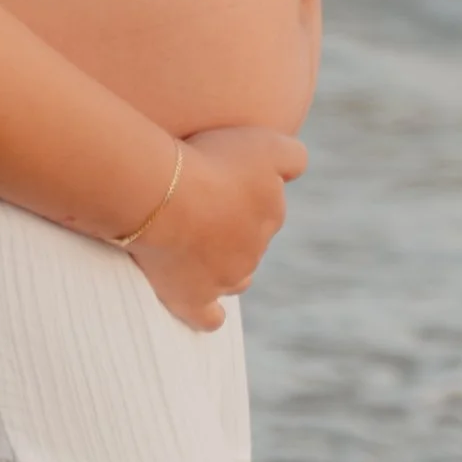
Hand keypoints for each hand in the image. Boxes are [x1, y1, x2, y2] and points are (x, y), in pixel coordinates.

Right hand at [127, 124, 307, 331]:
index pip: (271, 205)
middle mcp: (254, 250)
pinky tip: (209, 312)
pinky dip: (210, 315)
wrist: (164, 196)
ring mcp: (225, 279)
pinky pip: (209, 317)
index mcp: (272, 213)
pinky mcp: (194, 300)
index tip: (228, 179)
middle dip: (236, 229)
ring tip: (202, 251)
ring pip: (237, 276)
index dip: (250, 192)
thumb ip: (292, 157)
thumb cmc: (210, 162)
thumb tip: (296, 173)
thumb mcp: (265, 143)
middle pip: (253, 241)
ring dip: (227, 266)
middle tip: (205, 207)